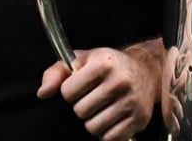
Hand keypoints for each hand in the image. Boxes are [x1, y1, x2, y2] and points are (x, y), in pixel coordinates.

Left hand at [38, 39, 162, 140]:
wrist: (147, 70)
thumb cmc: (111, 66)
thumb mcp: (83, 60)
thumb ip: (56, 73)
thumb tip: (43, 92)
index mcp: (104, 63)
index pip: (67, 92)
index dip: (71, 91)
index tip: (83, 85)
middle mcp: (120, 80)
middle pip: (80, 111)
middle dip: (84, 107)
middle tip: (96, 97)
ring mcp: (132, 100)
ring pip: (94, 127)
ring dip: (95, 121)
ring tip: (105, 107)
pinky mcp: (139, 118)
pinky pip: (110, 137)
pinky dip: (108, 132)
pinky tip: (115, 117)